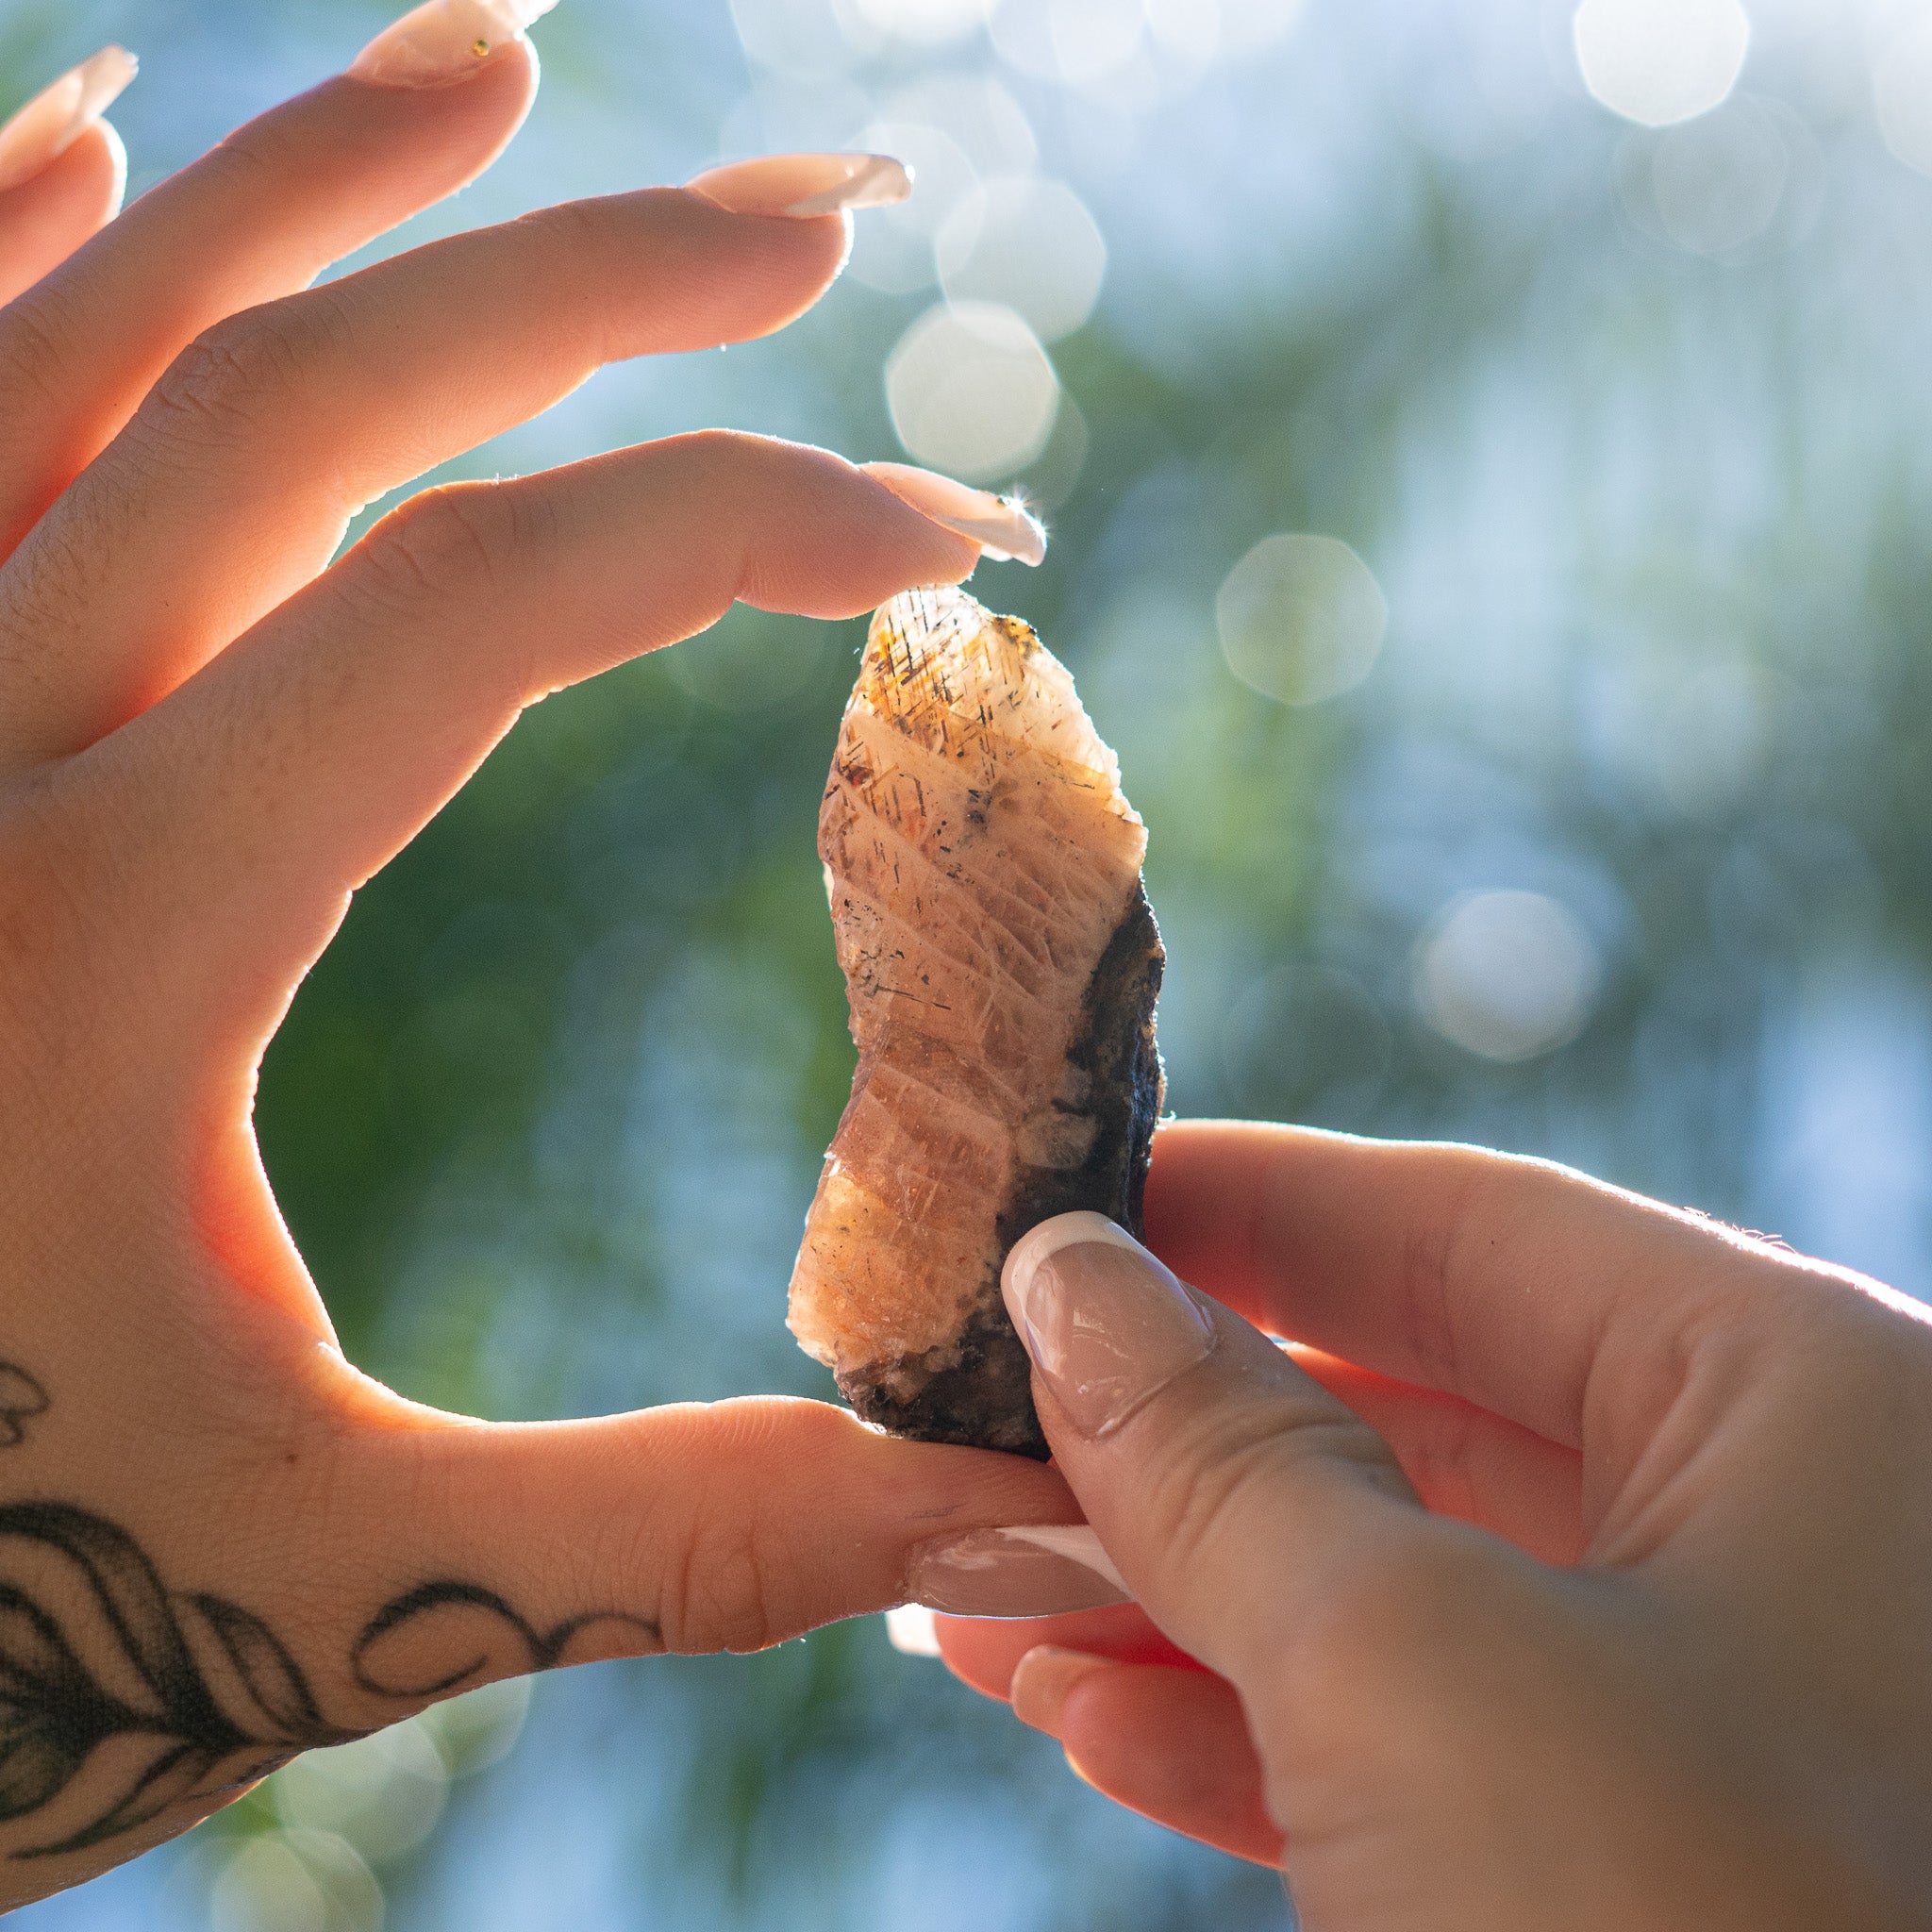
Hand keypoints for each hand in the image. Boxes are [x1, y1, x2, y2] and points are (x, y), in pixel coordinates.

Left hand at [0, 11, 1070, 1903]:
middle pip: (297, 403)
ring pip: (68, 346)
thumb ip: (677, 1531)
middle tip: (815, 218)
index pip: (481, 612)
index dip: (749, 530)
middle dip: (593, 284)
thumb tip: (999, 1507)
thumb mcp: (328, 1591)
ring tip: (502, 57)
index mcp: (95, 954)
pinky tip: (101, 122)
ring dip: (304, 184)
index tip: (951, 533)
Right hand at [936, 1121, 1931, 1928]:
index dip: (1241, 1208)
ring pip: (1392, 1588)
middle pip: (1410, 1410)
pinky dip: (1240, 1724)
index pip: (1463, 1232)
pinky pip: (1413, 1740)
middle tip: (977, 1417)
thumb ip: (1225, 1457)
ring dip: (1169, 1590)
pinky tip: (1077, 1709)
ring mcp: (1711, 1713)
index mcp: (1803, 1404)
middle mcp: (1777, 1534)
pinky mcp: (1633, 1863)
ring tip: (970, 1582)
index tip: (1054, 1207)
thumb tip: (1064, 1276)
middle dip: (1173, 1432)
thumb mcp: (1417, 1668)